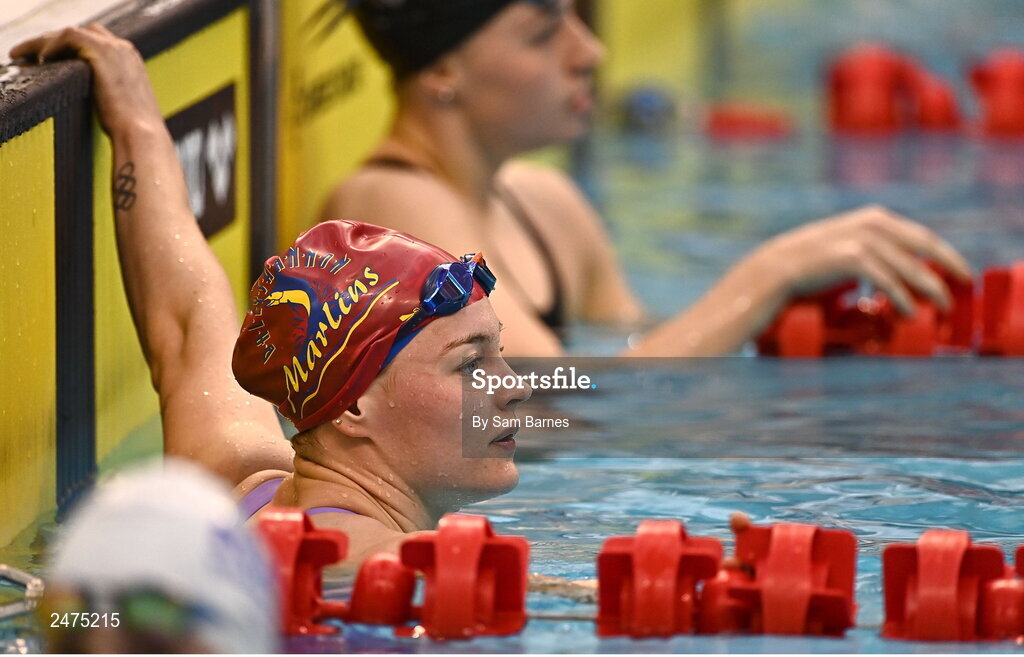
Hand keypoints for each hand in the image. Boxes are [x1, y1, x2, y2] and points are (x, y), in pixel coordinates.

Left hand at [10, 24, 161, 135]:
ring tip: (30, 57)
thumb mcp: (124, 108)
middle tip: (37, 57)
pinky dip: (53, 44)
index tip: (55, 61)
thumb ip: (111, 96)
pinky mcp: (102, 50)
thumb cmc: (133, 132)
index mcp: (132, 63)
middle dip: (60, 44)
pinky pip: (69, 36)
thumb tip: (96, 104)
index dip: (75, 50)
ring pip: (73, 33)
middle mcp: (125, 50)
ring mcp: (115, 48)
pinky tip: (42, 60)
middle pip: (86, 33)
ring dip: (49, 43)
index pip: (100, 43)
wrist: (141, 134)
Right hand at [753, 205, 971, 314]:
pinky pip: (888, 282)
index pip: (921, 236)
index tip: (958, 271)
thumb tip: (899, 270)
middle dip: (949, 266)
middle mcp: (871, 224)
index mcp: (873, 218)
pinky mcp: (851, 259)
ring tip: (943, 306)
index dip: (944, 254)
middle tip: (964, 285)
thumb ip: (871, 249)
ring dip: (931, 289)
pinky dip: (902, 299)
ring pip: (910, 267)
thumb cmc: (808, 265)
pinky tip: (909, 312)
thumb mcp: (844, 246)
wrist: (773, 269)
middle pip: (925, 245)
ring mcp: (862, 240)